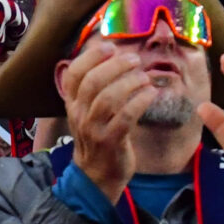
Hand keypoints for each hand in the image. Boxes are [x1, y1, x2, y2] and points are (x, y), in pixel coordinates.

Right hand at [61, 37, 156, 205]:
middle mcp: (79, 114)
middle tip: (134, 60)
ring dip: (130, 82)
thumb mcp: (87, 112)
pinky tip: (151, 94)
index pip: (74, 73)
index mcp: (72, 103)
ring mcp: (93, 129)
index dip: (92, 56)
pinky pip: (126, 117)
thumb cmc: (97, 138)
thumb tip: (114, 56)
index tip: (111, 47)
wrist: (96, 176)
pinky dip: (140, 101)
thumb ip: (95, 88)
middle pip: (93, 81)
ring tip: (144, 77)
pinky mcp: (111, 142)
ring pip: (108, 98)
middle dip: (116, 66)